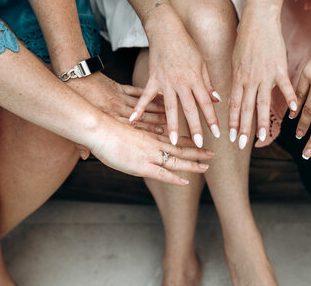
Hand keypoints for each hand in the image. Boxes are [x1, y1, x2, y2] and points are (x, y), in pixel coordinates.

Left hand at [67, 72, 165, 158]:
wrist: (75, 76)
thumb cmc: (76, 99)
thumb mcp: (78, 122)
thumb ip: (81, 141)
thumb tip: (83, 157)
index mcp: (109, 119)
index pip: (133, 127)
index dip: (148, 132)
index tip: (161, 133)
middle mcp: (117, 108)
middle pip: (142, 116)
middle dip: (158, 120)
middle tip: (171, 123)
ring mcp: (119, 97)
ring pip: (142, 103)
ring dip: (157, 107)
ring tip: (170, 110)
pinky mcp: (119, 87)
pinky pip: (136, 91)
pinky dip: (147, 94)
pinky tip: (158, 95)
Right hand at [90, 116, 213, 185]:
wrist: (99, 130)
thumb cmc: (106, 129)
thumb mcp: (124, 128)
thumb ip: (133, 134)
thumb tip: (134, 136)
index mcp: (150, 134)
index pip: (173, 138)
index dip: (187, 141)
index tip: (198, 142)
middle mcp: (154, 144)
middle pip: (180, 148)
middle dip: (197, 151)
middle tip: (211, 153)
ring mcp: (149, 155)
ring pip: (177, 160)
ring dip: (193, 164)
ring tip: (207, 166)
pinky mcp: (142, 166)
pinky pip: (163, 174)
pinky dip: (175, 178)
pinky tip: (186, 182)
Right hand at [129, 5, 219, 147]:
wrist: (166, 30)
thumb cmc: (186, 45)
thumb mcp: (202, 63)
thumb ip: (207, 83)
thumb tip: (216, 100)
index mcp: (196, 79)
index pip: (206, 103)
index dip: (212, 119)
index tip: (217, 134)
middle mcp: (182, 82)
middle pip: (190, 109)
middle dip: (195, 127)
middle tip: (199, 145)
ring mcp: (166, 82)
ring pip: (170, 107)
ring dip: (172, 125)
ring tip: (173, 142)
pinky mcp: (152, 79)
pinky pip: (146, 97)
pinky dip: (139, 108)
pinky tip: (133, 121)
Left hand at [230, 5, 296, 148]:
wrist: (258, 19)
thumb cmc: (245, 38)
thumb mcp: (234, 59)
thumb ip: (236, 78)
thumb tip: (232, 92)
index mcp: (238, 78)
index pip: (233, 105)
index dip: (232, 122)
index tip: (231, 137)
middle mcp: (250, 80)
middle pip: (245, 108)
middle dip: (243, 129)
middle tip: (241, 145)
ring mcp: (265, 75)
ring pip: (262, 103)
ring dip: (262, 123)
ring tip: (263, 139)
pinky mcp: (280, 68)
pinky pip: (285, 87)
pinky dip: (290, 98)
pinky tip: (293, 111)